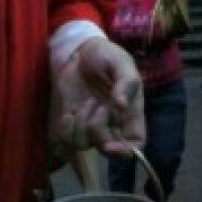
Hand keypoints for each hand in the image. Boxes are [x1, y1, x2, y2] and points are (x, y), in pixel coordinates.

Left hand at [52, 38, 144, 157]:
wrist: (80, 50)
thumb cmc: (106, 55)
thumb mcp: (120, 62)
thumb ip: (125, 82)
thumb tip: (122, 105)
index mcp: (130, 114)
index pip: (136, 145)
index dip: (125, 152)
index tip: (109, 145)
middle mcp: (112, 125)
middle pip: (107, 149)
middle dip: (97, 130)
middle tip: (96, 102)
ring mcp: (91, 124)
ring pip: (85, 144)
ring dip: (81, 123)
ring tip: (85, 101)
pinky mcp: (72, 122)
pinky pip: (67, 139)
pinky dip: (66, 129)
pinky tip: (69, 112)